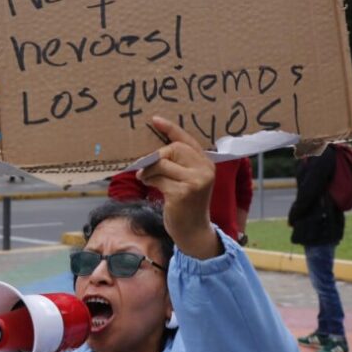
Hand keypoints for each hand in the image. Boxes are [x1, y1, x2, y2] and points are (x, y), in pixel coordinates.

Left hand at [138, 116, 219, 258]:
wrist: (193, 232)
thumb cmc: (186, 204)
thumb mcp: (187, 181)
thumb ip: (177, 164)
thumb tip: (153, 150)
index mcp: (207, 163)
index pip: (187, 140)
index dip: (171, 129)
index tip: (155, 120)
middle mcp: (204, 170)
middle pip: (173, 149)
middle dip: (155, 157)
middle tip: (144, 168)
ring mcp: (195, 182)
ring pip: (162, 163)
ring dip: (148, 170)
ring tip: (145, 178)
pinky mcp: (183, 193)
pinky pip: (158, 178)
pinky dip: (148, 180)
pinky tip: (148, 185)